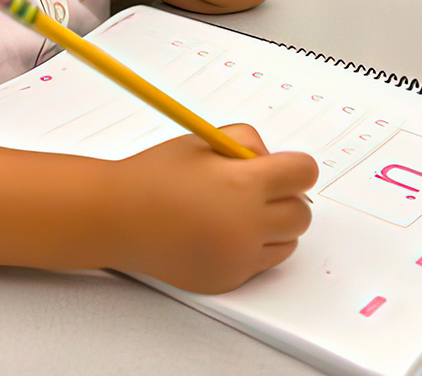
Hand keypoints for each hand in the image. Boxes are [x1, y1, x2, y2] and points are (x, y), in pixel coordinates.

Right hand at [106, 125, 317, 293]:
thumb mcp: (203, 141)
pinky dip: (253, 248)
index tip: (283, 166)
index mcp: (243, 185)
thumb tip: (272, 160)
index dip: (294, 166)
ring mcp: (239, 258)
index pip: (304, 173)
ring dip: (275, 225)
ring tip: (238, 210)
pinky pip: (262, 263)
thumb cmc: (155, 175)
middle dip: (286, 196)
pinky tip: (221, 232)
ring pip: (288, 242)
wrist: (118, 218)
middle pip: (302, 213)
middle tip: (257, 188)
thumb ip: (245, 142)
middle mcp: (247, 226)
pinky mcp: (229, 279)